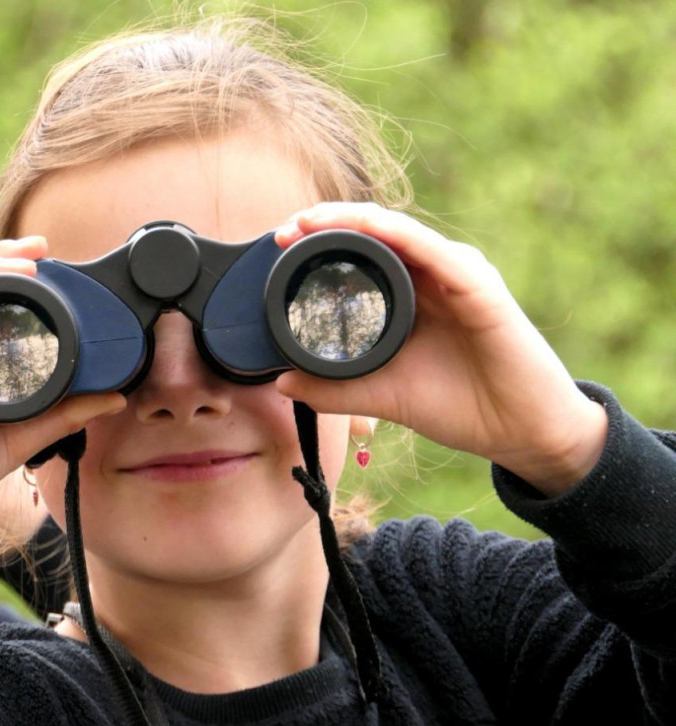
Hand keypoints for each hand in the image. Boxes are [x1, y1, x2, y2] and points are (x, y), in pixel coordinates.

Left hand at [273, 203, 606, 494]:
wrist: (521, 432)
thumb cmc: (461, 405)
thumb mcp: (381, 395)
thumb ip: (333, 388)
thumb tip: (282, 383)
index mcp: (413, 292)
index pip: (361, 251)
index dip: (319, 241)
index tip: (277, 244)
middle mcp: (434, 273)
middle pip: (375, 232)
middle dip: (327, 223)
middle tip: (283, 229)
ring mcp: (458, 274)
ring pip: (398, 231)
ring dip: (352, 220)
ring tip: (309, 221)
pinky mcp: (480, 286)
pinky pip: (433, 250)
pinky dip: (396, 235)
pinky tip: (366, 230)